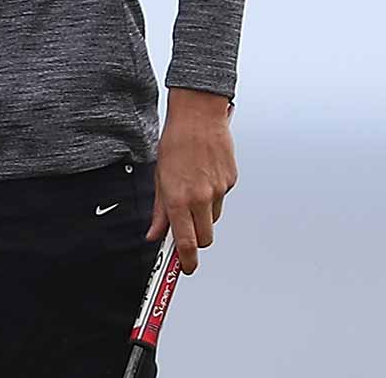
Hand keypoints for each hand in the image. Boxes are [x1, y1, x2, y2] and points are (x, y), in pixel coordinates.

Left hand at [145, 88, 236, 274]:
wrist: (198, 115)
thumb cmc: (175, 142)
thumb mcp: (159, 177)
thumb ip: (159, 211)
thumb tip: (154, 234)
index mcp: (178, 198)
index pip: (186, 243)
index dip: (187, 261)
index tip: (186, 269)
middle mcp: (201, 197)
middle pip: (204, 238)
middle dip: (196, 239)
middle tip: (186, 227)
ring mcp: (219, 189)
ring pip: (214, 218)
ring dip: (204, 214)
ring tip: (193, 188)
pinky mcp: (231, 180)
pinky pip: (222, 198)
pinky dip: (213, 194)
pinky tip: (204, 174)